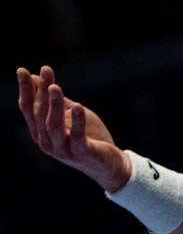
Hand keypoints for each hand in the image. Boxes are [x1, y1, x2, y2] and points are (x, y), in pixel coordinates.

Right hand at [17, 65, 130, 191]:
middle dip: (41, 91)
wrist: (108, 164)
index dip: (25, 89)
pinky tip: (77, 107)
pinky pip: (77, 137)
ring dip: (54, 105)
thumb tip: (36, 77)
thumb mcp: (70, 114)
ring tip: (56, 87)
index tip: (22, 70)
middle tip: (45, 71)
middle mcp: (46, 141)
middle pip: (39, 114)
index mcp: (40, 131)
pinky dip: (77, 122)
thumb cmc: (87, 136)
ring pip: (52, 125)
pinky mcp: (81, 153)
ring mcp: (62, 150)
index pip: (28, 108)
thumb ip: (55, 99)